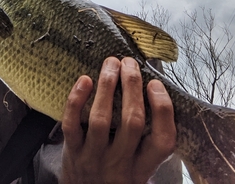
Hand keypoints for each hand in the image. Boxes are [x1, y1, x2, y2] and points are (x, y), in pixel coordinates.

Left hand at [61, 57, 175, 183]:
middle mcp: (121, 163)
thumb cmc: (115, 174)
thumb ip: (145, 138)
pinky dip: (77, 100)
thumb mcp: (137, 165)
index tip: (155, 84)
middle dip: (132, 86)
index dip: (162, 109)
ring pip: (101, 120)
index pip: (163, 140)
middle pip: (132, 122)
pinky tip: (84, 79)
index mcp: (143, 166)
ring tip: (111, 63)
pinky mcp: (72, 152)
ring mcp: (94, 158)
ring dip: (107, 86)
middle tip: (129, 63)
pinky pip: (72, 124)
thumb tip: (152, 87)